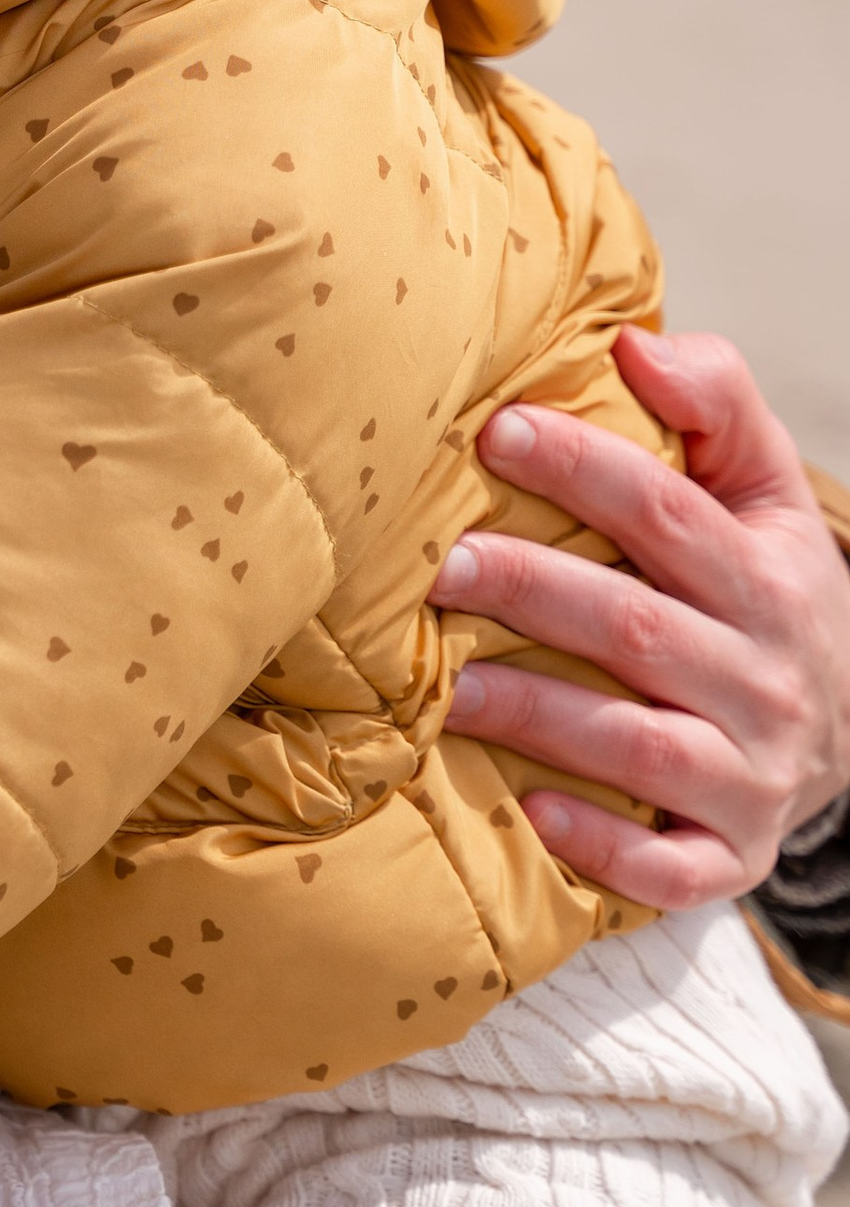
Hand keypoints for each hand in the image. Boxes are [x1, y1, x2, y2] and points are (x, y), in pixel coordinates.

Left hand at [431, 328, 849, 909]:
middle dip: (532, 589)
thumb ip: (717, 405)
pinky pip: (666, 864)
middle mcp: (764, 677)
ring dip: (536, 714)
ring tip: (443, 686)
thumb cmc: (769, 597)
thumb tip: (636, 343)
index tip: (498, 432)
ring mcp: (750, 774)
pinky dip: (602, 844)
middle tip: (436, 565)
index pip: (669, 513)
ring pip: (637, 744)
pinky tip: (530, 810)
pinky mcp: (727, 855)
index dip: (584, 470)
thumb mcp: (766, 493)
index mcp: (769, 577)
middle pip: (636, 626)